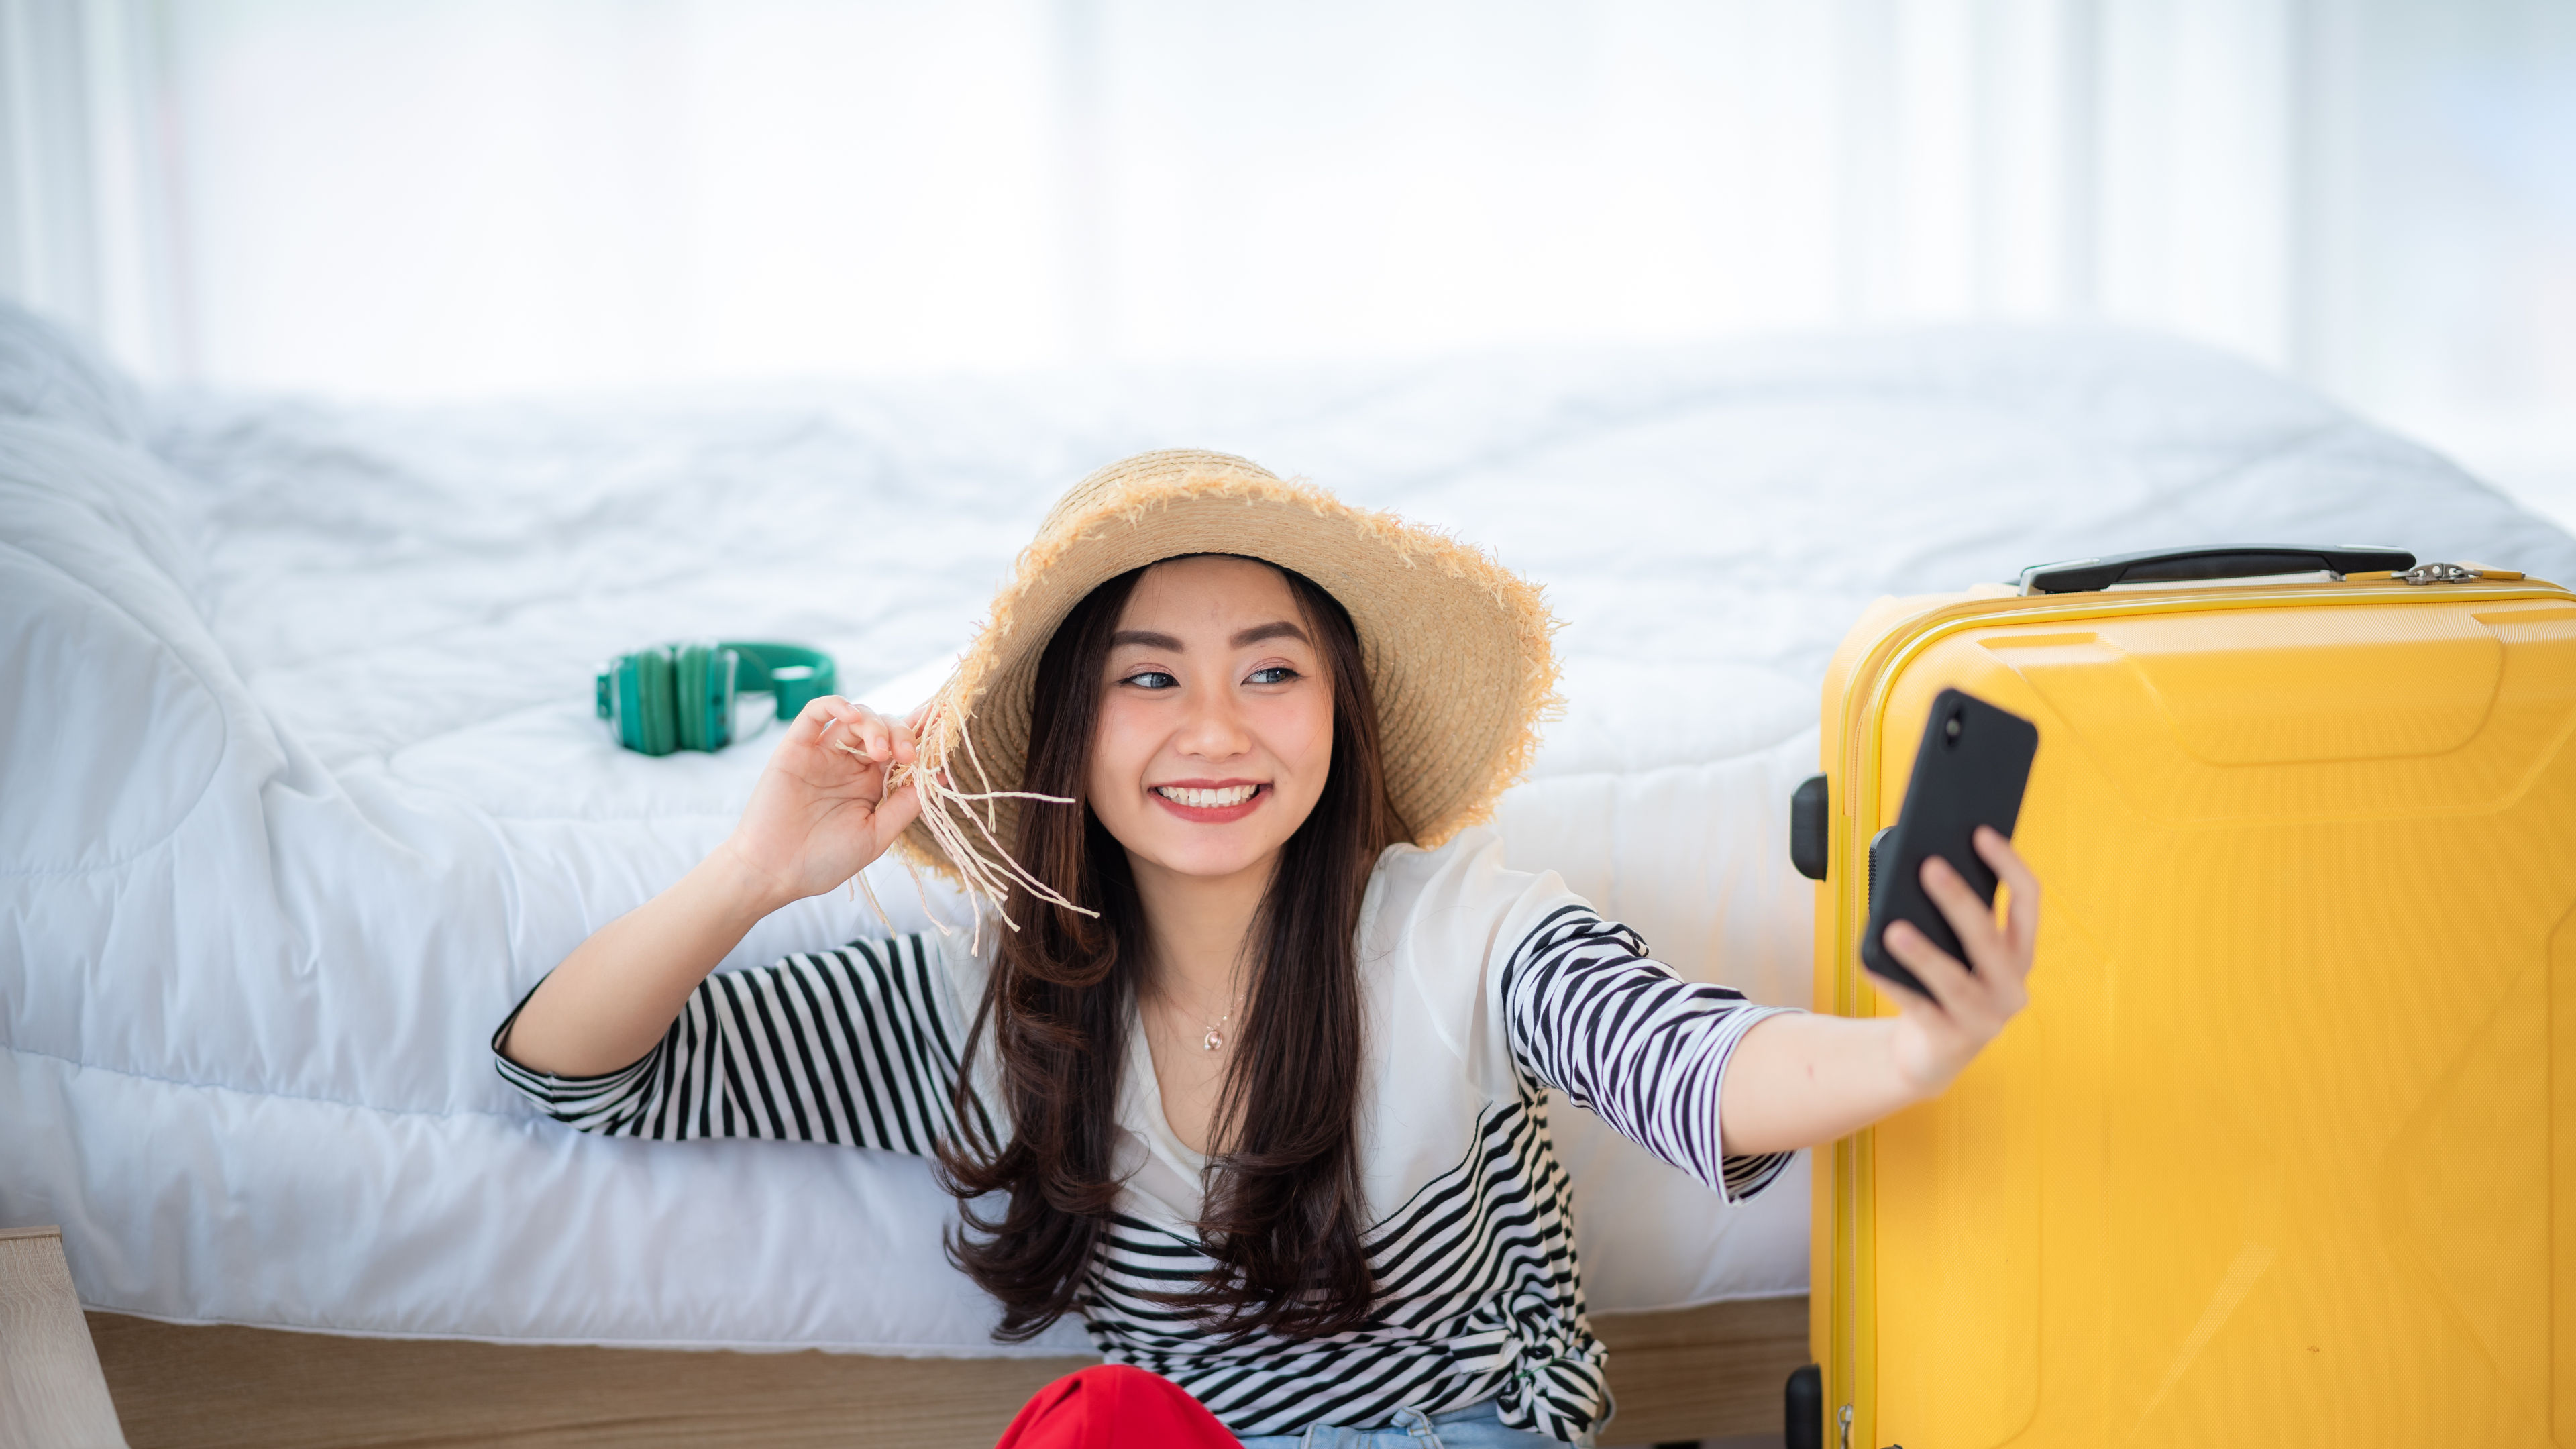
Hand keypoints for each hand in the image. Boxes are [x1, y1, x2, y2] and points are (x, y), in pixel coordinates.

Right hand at [716, 695, 924, 911]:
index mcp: (872, 782)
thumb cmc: (824, 860)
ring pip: (855, 716)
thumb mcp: (876, 834)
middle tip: (907, 755)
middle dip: (902, 734)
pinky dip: (836, 705)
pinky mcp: (795, 747)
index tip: (944, 720)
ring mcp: (822, 753)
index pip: (901, 746)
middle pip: (883, 727)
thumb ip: (906, 804)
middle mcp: (850, 763)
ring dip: (875, 725)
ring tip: (881, 752)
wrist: (774, 873)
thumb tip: (943, 776)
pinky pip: (815, 713)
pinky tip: (851, 715)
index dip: (922, 731)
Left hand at [1877, 827, 2040, 1096]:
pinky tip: (1871, 963)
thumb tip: (1923, 867)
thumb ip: (1952, 916)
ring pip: (1954, 981)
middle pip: (1987, 937)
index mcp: (2019, 953)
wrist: (1932, 1052)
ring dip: (1924, 953)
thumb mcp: (1957, 950)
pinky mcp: (1952, 1040)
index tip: (1981, 833)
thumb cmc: (1943, 985)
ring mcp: (1986, 1018)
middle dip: (1958, 900)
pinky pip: (1918, 1008)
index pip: (2027, 900)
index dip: (2008, 865)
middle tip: (1928, 867)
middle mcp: (2011, 986)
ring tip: (1895, 928)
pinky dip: (1893, 984)